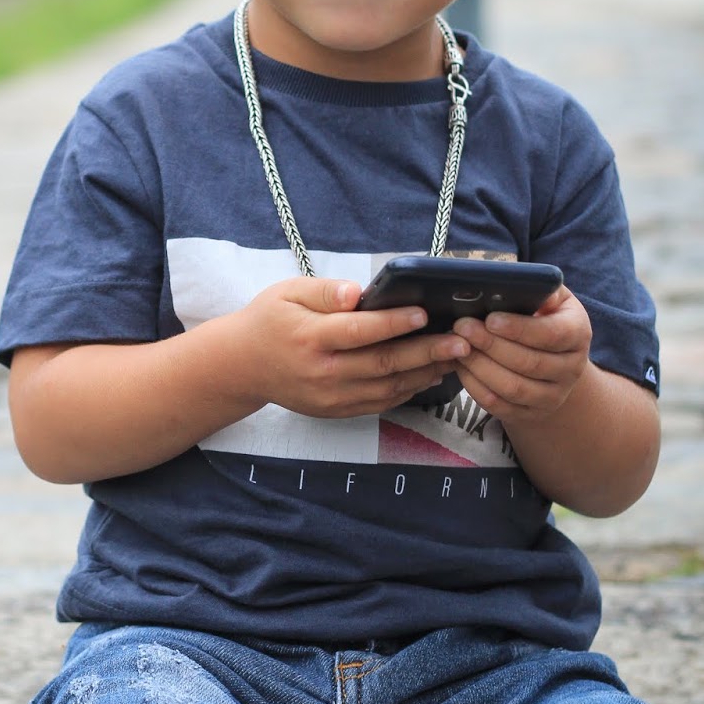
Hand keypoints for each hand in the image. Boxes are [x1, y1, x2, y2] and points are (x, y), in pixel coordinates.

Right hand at [231, 277, 470, 418]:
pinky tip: (430, 374)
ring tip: (456, 357)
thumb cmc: (270, 320)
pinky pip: (380, 402)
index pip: (358, 331)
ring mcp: (330, 397)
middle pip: (382, 364)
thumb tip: (357, 293)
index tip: (423, 313)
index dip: (393, 323)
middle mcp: (322, 372)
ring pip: (387, 387)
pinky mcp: (336, 410)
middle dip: (426, 352)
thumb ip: (324, 292)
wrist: (243, 366)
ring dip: (426, 373)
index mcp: (309, 337)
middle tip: (461, 341)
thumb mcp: (287, 293)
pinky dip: (408, 390)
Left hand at [452, 285, 591, 421]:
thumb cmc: (543, 318)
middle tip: (462, 327)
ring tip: (457, 347)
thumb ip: (538, 289)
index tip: (490, 319)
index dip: (519, 328)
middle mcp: (572, 368)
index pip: (551, 334)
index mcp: (578, 333)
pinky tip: (461, 367)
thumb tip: (516, 282)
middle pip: (528, 362)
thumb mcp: (550, 298)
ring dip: (480, 367)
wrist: (554, 362)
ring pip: (513, 387)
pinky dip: (476, 387)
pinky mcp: (532, 413)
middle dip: (490, 345)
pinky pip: (500, 406)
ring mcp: (554, 395)